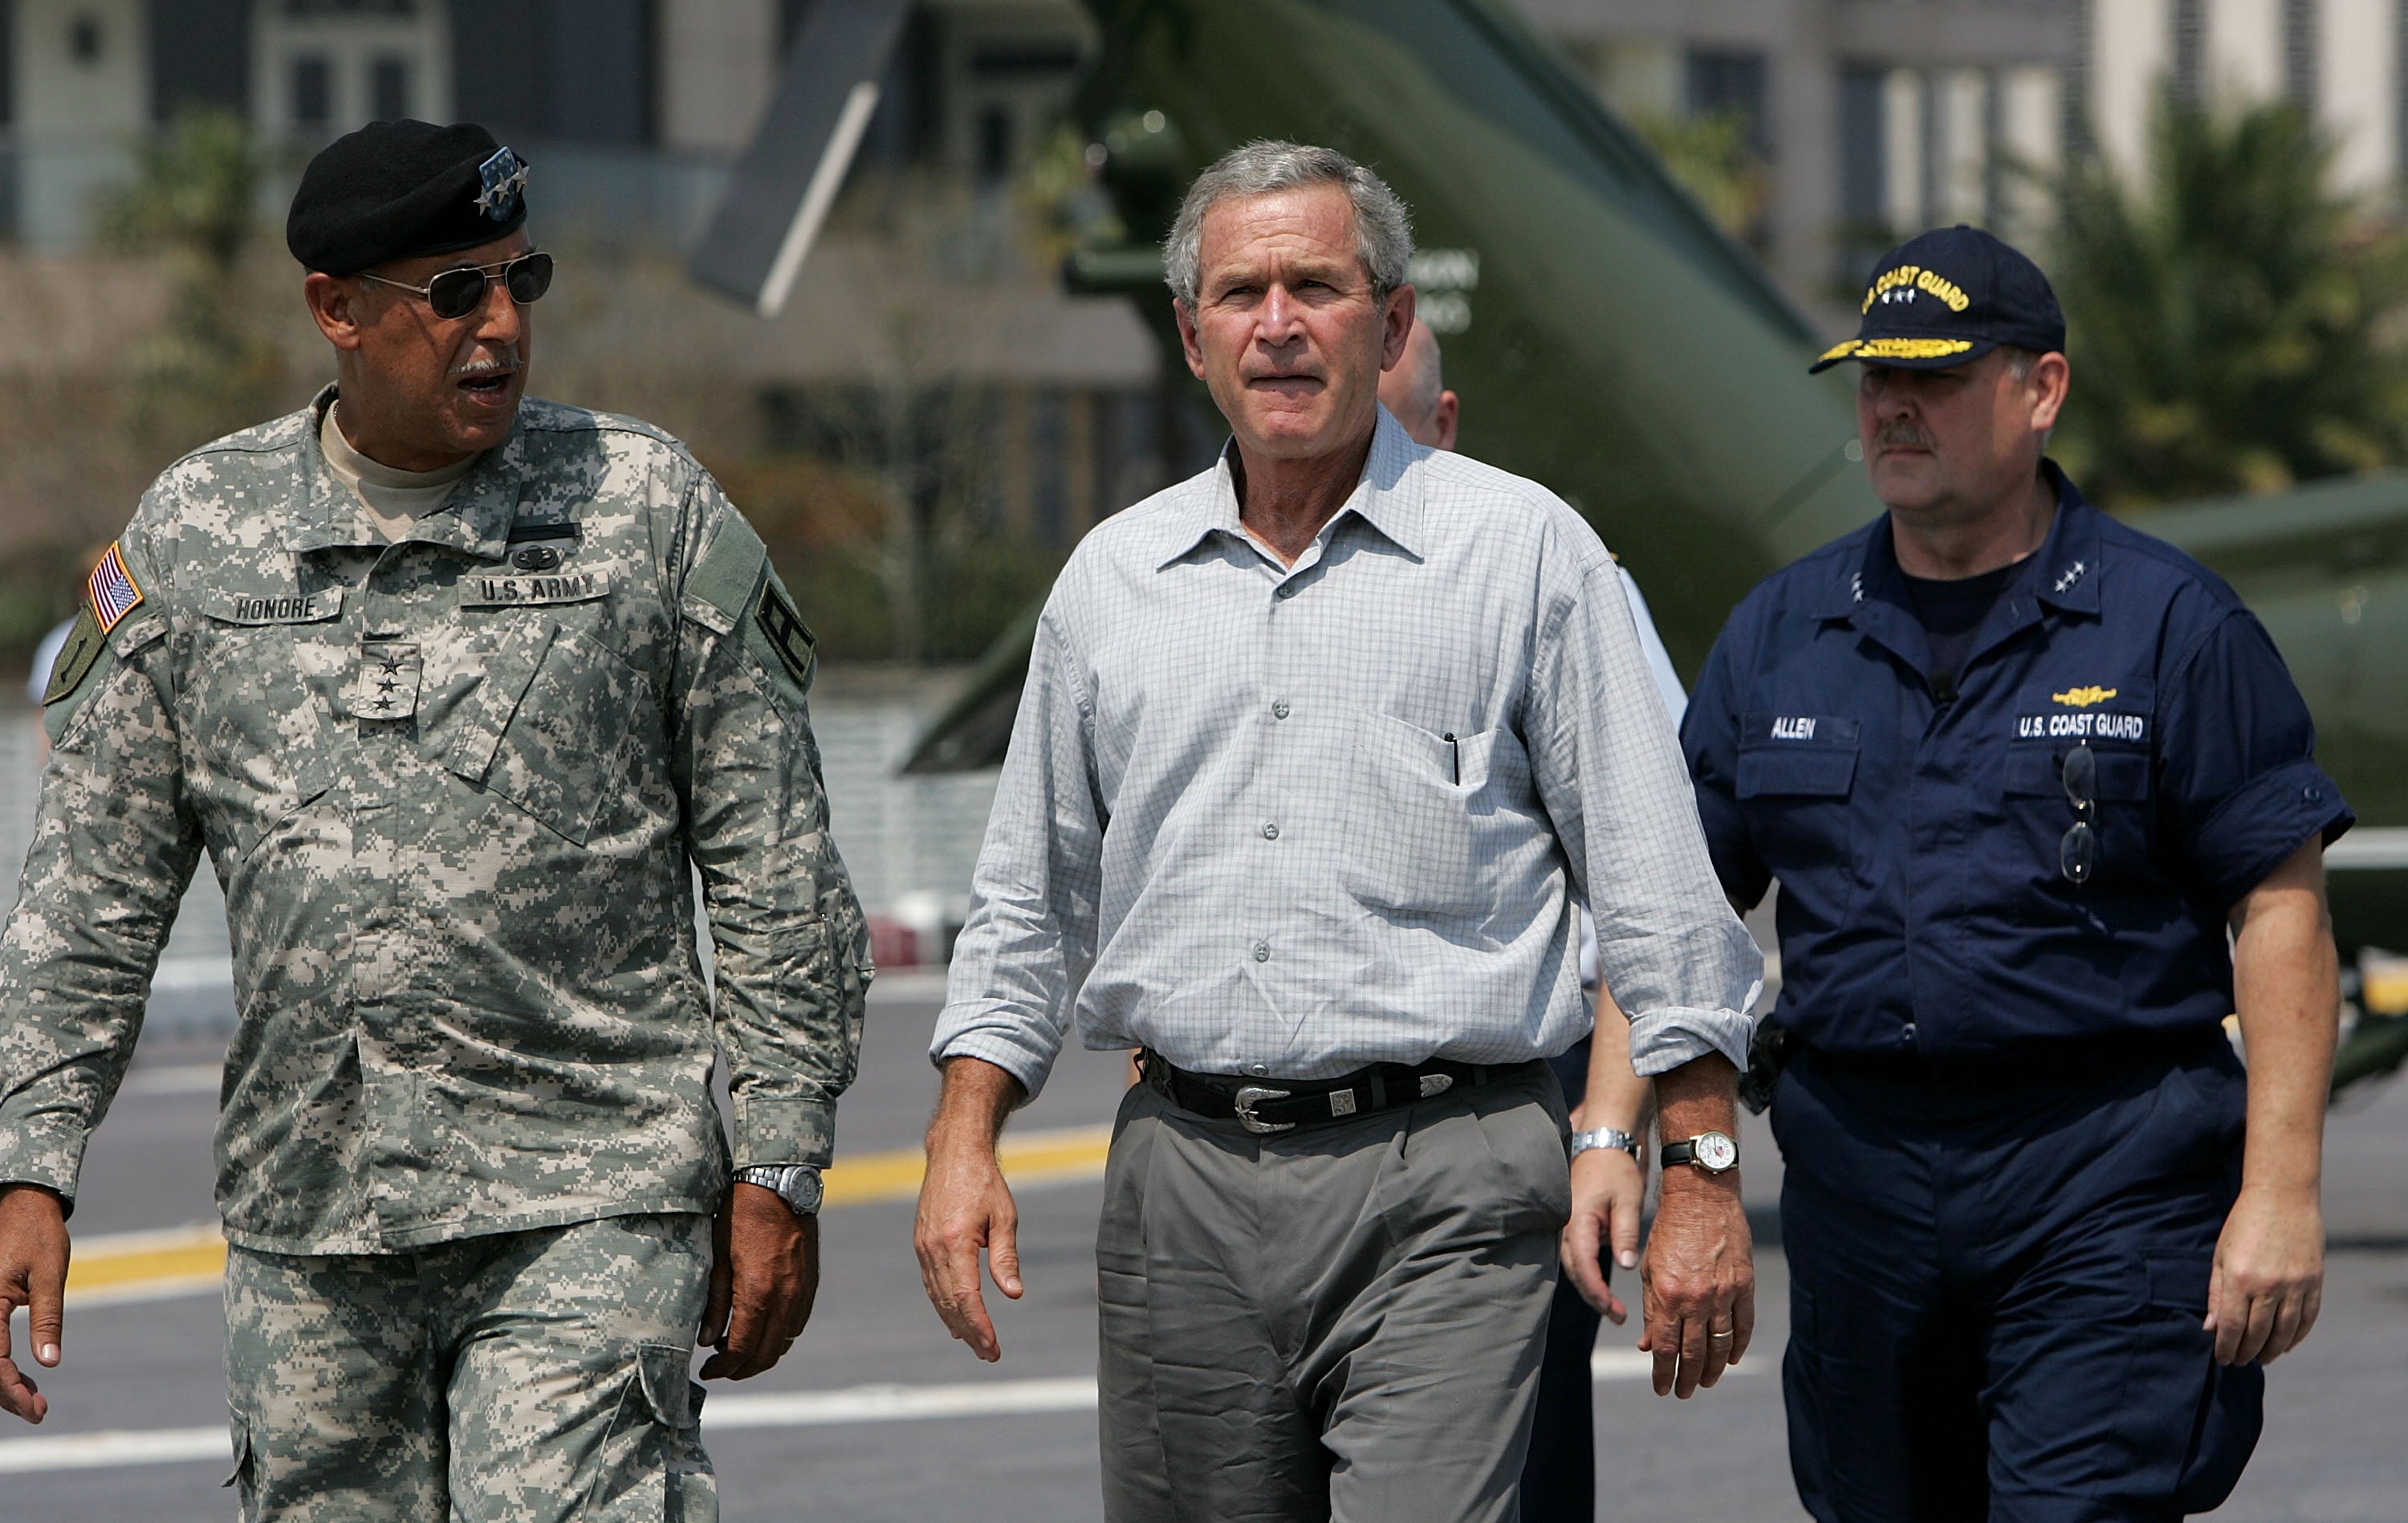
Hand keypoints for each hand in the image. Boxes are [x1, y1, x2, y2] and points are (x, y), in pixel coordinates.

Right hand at [0, 1184, 67, 1424]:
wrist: (24, 1204)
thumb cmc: (39, 1234)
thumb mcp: (49, 1274)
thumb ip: (47, 1318)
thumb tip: (50, 1363)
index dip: (10, 1389)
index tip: (36, 1409)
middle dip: (6, 1394)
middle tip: (39, 1412)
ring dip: (2, 1383)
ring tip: (34, 1401)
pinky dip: (0, 1365)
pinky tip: (22, 1379)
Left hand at [698, 1182, 817, 1380]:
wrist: (779, 1185)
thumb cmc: (741, 1217)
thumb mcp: (718, 1258)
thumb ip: (714, 1303)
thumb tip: (707, 1341)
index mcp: (758, 1294)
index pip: (742, 1349)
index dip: (723, 1367)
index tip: (707, 1371)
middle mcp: (786, 1299)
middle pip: (767, 1354)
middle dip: (742, 1369)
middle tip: (721, 1368)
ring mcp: (802, 1292)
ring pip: (785, 1342)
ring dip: (762, 1354)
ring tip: (738, 1348)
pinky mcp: (810, 1283)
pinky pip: (797, 1323)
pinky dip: (779, 1335)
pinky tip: (761, 1327)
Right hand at [913, 1125, 1021, 1361]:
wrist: (953, 1153)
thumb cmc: (985, 1182)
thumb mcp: (1004, 1217)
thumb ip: (1005, 1258)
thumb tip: (1013, 1294)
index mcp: (955, 1241)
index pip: (966, 1297)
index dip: (980, 1326)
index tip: (993, 1347)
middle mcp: (933, 1248)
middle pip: (949, 1303)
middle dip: (970, 1332)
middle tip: (989, 1355)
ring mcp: (923, 1247)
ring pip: (937, 1296)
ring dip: (955, 1323)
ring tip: (976, 1344)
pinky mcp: (921, 1244)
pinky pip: (931, 1283)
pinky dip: (943, 1304)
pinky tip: (955, 1320)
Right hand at [1559, 1146, 1644, 1323]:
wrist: (1602, 1145)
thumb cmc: (1615, 1170)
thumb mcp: (1627, 1201)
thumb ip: (1625, 1234)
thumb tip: (1625, 1266)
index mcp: (1577, 1222)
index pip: (1584, 1268)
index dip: (1598, 1293)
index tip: (1614, 1311)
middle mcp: (1566, 1227)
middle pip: (1575, 1273)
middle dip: (1595, 1298)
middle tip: (1617, 1317)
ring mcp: (1566, 1227)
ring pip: (1573, 1267)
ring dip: (1590, 1288)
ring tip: (1612, 1308)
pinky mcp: (1571, 1226)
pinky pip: (1575, 1256)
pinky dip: (1586, 1273)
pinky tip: (1601, 1284)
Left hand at [1638, 1170, 1752, 1397]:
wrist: (1701, 1197)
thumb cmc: (1668, 1231)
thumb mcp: (1649, 1270)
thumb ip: (1651, 1311)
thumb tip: (1649, 1347)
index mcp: (1668, 1295)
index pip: (1666, 1349)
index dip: (1663, 1374)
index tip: (1662, 1389)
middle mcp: (1697, 1298)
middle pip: (1693, 1353)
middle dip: (1687, 1378)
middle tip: (1683, 1392)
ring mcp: (1724, 1293)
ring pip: (1721, 1345)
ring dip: (1713, 1369)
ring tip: (1705, 1382)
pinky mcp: (1745, 1285)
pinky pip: (1744, 1325)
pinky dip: (1738, 1346)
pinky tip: (1732, 1359)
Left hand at [2206, 1183, 2322, 1364]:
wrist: (2282, 1197)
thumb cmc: (2244, 1224)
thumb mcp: (2221, 1256)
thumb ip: (2216, 1294)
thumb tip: (2210, 1329)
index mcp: (2240, 1278)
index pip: (2232, 1327)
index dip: (2226, 1347)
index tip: (2222, 1359)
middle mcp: (2269, 1285)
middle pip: (2258, 1333)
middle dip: (2247, 1352)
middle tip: (2240, 1361)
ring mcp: (2295, 1285)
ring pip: (2285, 1332)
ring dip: (2272, 1350)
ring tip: (2261, 1358)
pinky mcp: (2314, 1282)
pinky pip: (2307, 1319)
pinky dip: (2296, 1336)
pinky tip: (2285, 1344)